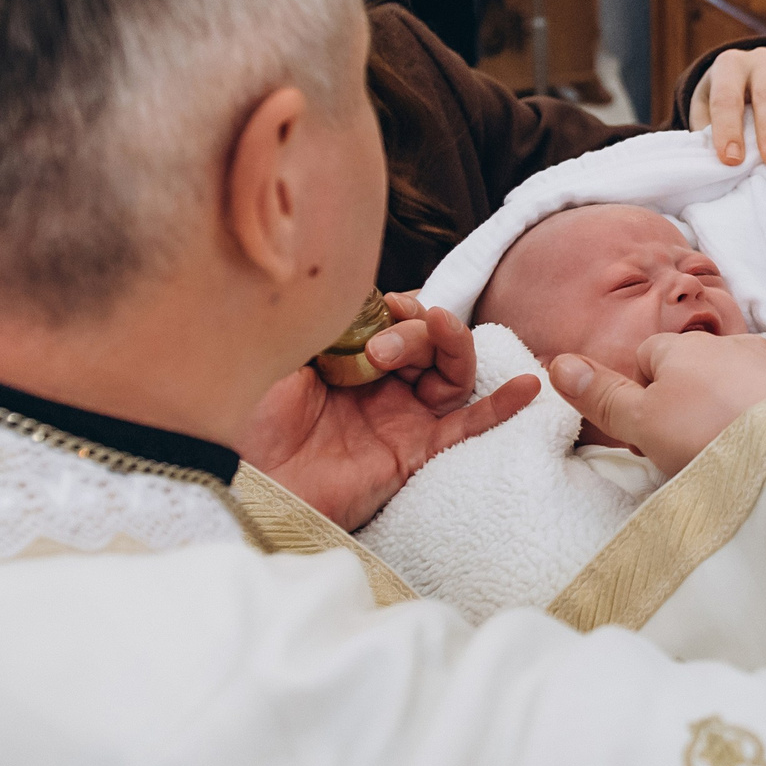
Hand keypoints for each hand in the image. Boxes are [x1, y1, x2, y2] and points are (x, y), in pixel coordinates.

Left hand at [238, 293, 538, 529]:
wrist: (238, 475)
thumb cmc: (246, 412)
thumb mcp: (285, 343)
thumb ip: (333, 315)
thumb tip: (374, 289)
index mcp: (345, 354)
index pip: (395, 314)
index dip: (397, 304)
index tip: (378, 306)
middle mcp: (377, 383)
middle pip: (429, 338)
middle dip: (418, 325)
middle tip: (380, 346)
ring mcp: (398, 417)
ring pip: (453, 371)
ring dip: (452, 344)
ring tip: (437, 334)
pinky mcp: (412, 452)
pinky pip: (466, 427)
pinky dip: (500, 406)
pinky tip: (527, 385)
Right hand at [550, 332, 765, 476]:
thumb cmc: (714, 436)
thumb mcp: (643, 424)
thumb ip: (603, 397)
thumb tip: (557, 362)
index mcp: (682, 348)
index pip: (646, 357)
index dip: (640, 396)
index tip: (647, 438)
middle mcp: (729, 344)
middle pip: (693, 368)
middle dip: (686, 401)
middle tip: (686, 451)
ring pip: (736, 381)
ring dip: (728, 408)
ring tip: (732, 452)